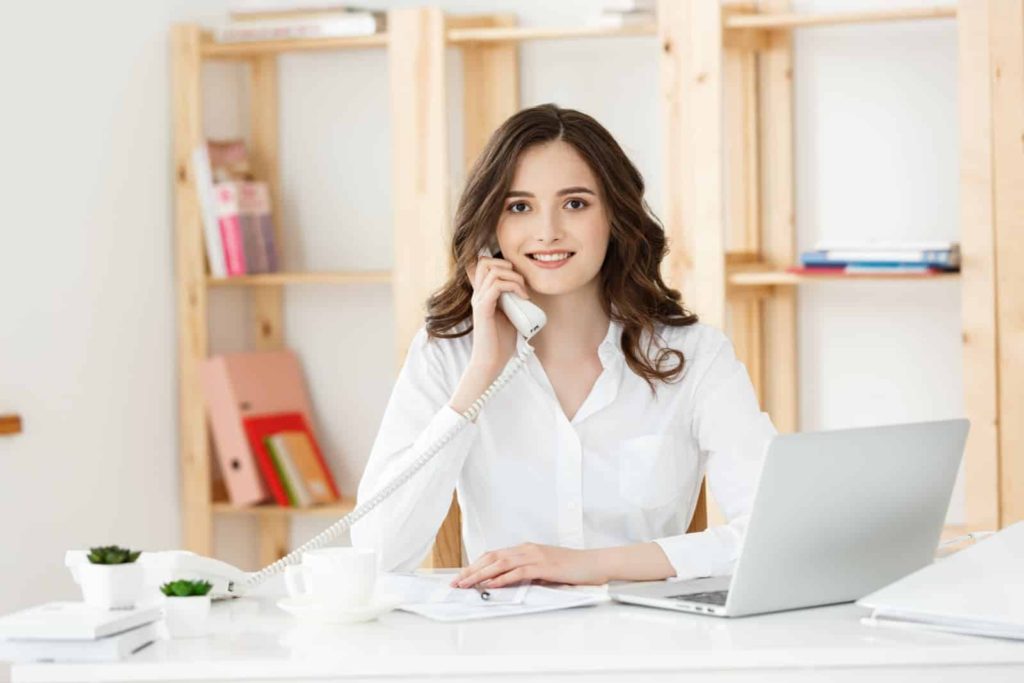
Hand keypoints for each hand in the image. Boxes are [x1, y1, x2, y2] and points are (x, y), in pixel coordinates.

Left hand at [449, 543, 607, 588]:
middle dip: (471, 570)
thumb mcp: (545, 570)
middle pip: (492, 557)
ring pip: (500, 564)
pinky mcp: (543, 566)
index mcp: (526, 549)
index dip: (476, 565)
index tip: (462, 576)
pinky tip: (491, 585)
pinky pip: (517, 572)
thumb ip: (527, 573)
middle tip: (456, 582)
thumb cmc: (572, 568)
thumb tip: (508, 584)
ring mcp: (535, 556)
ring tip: (466, 584)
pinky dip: (502, 578)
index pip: (494, 555)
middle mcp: (527, 549)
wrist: (594, 563)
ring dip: (480, 575)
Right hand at [465, 254, 530, 375]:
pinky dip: (514, 287)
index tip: (518, 279)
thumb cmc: (501, 342)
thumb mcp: (511, 316)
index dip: (501, 263)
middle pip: (484, 261)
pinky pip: (497, 286)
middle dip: (507, 265)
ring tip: (523, 292)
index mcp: (483, 294)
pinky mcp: (483, 309)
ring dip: (514, 277)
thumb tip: (527, 292)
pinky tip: (523, 298)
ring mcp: (479, 300)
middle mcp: (478, 294)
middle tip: (521, 283)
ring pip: (493, 271)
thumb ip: (513, 301)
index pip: (484, 264)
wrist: (492, 362)